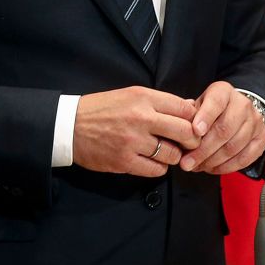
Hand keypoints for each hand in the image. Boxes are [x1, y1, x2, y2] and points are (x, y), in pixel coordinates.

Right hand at [74, 86, 198, 176]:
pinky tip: (150, 160)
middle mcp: (141, 118)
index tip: (191, 126)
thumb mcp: (129, 95)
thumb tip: (189, 107)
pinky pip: (157, 170)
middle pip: (186, 132)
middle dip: (191, 140)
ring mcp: (134, 141)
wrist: (70, 125)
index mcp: (142, 97)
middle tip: (187, 144)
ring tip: (163, 152)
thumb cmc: (100, 109)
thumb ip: (158, 102)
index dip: (194, 119)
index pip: (185, 108)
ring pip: (173, 154)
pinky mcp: (126, 161)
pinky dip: (158, 167)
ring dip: (172, 156)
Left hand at [181, 81, 264, 174]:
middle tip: (188, 162)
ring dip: (213, 161)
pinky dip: (227, 167)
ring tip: (197, 167)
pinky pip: (246, 158)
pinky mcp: (262, 139)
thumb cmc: (212, 108)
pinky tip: (212, 169)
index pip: (215, 102)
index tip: (195, 132)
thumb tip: (178, 129)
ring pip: (234, 146)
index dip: (205, 117)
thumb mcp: (199, 103)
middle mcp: (242, 105)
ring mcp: (255, 122)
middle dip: (204, 149)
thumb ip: (189, 114)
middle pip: (224, 129)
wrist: (239, 110)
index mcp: (223, 91)